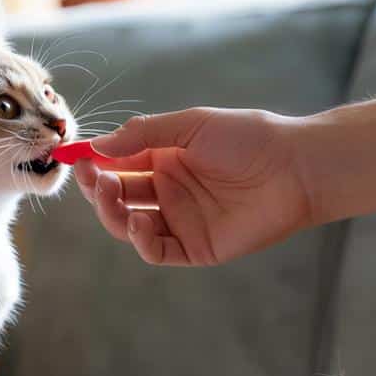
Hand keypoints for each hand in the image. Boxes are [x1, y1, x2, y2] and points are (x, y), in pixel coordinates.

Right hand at [73, 108, 312, 265]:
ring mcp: (180, 220)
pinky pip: (156, 249)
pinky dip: (140, 240)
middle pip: (117, 197)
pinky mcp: (195, 247)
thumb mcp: (190, 126)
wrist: (298, 168)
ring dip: (112, 213)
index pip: (116, 165)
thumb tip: (97, 146)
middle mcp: (168, 191)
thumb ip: (143, 135)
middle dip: (99, 188)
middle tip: (95, 177)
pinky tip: (139, 220)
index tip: (77, 157)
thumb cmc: (249, 138)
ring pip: (129, 225)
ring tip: (113, 196)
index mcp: (164, 160)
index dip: (95, 163)